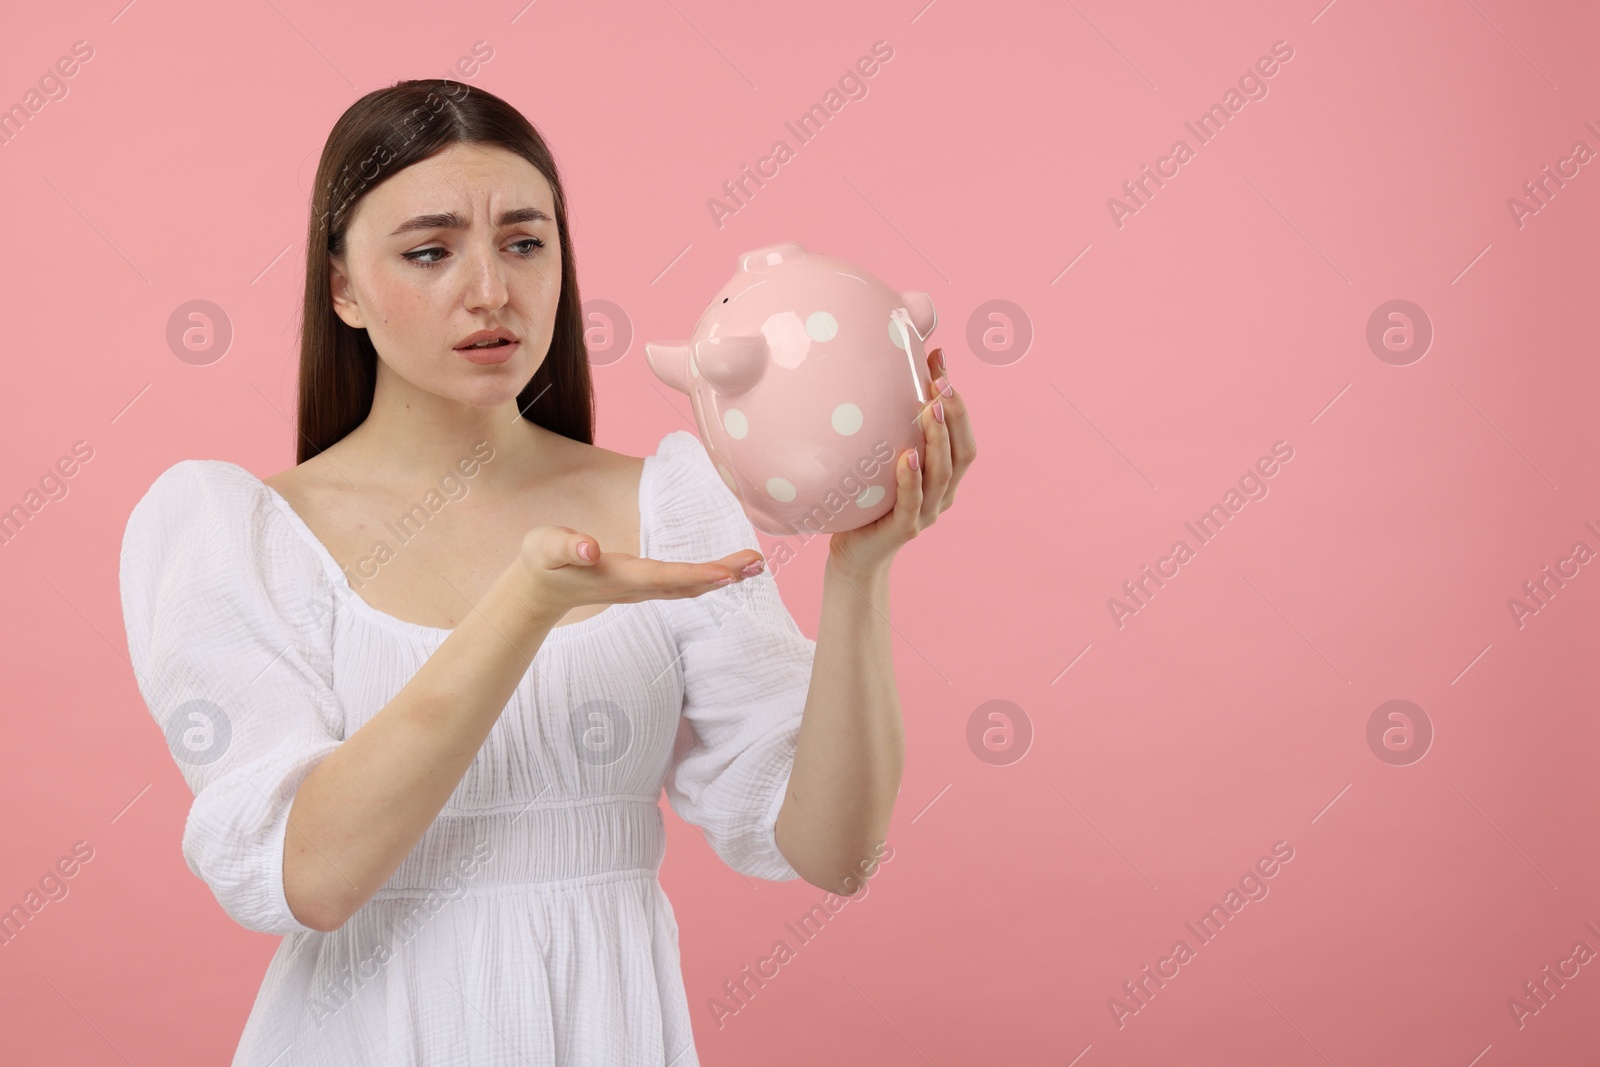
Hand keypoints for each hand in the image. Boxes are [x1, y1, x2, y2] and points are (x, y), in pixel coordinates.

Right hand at [515, 525, 764, 620]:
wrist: (538, 592)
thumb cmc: (542, 564)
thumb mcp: (543, 548)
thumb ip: (565, 546)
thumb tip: (589, 549)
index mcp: (617, 577)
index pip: (664, 577)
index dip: (696, 576)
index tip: (727, 573)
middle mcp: (636, 588)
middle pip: (686, 586)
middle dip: (723, 576)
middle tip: (758, 562)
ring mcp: (641, 590)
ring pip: (689, 588)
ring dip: (723, 577)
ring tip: (755, 565)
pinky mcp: (643, 586)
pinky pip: (683, 585)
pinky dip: (709, 577)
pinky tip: (729, 571)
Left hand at [828, 346, 976, 576]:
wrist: (855, 555)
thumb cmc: (870, 502)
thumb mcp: (885, 463)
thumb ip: (895, 430)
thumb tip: (887, 375)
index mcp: (945, 477)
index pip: (962, 435)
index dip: (956, 399)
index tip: (940, 360)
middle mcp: (943, 494)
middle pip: (962, 452)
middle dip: (955, 414)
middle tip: (942, 380)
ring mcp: (926, 513)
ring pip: (942, 474)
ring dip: (938, 439)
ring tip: (930, 408)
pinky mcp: (905, 529)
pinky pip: (911, 501)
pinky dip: (911, 478)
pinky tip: (907, 456)